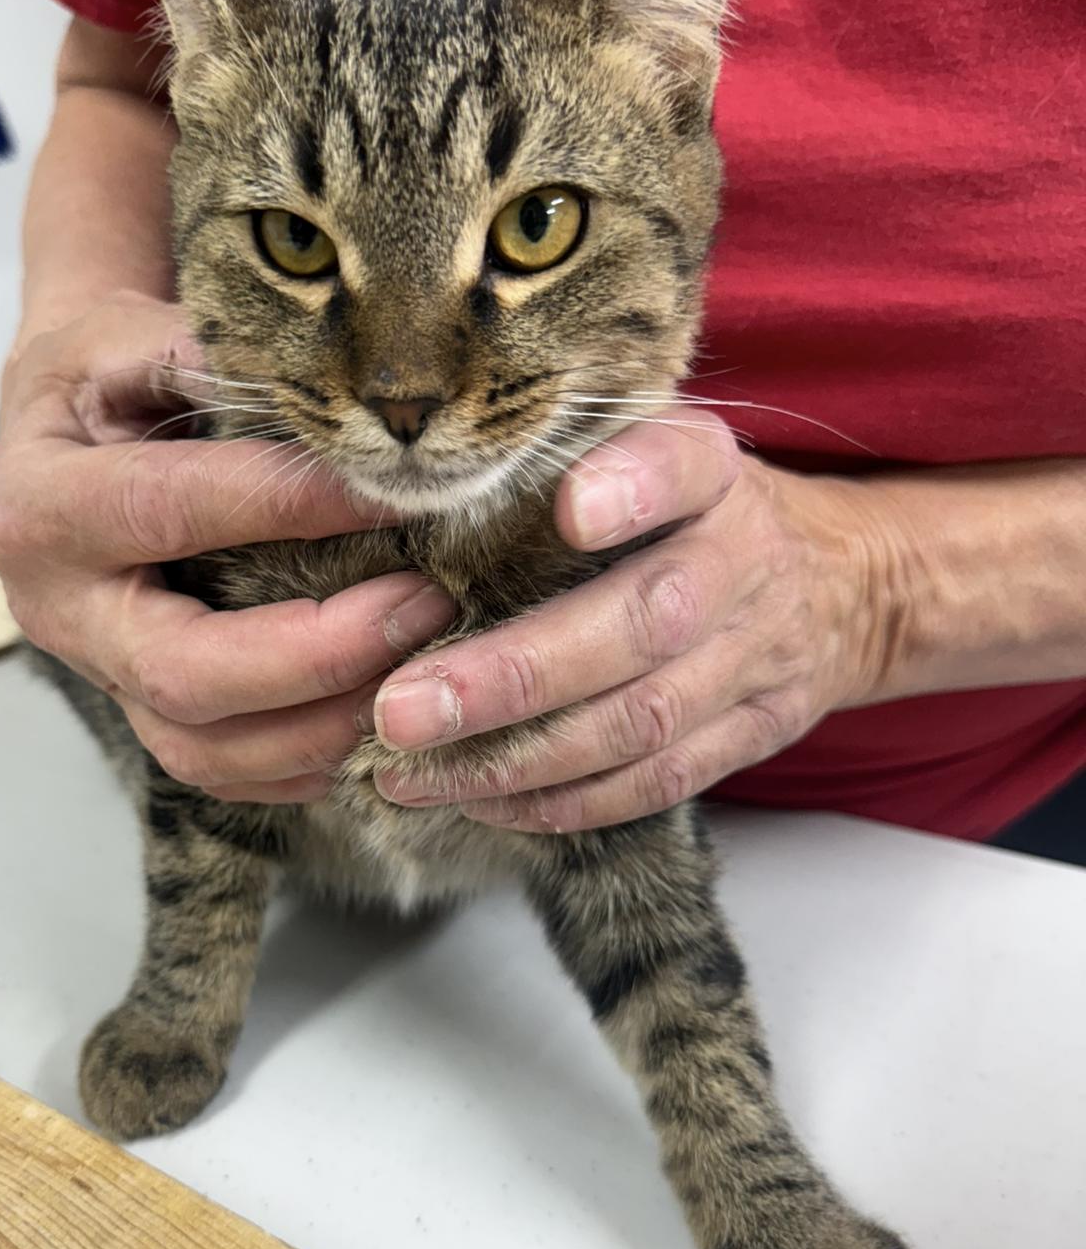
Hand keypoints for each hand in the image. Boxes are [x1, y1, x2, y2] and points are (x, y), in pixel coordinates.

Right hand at [0, 292, 449, 799]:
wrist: (59, 436)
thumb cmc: (99, 380)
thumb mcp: (122, 339)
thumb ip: (197, 354)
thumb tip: (306, 381)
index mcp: (33, 503)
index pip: (172, 509)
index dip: (288, 504)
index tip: (393, 488)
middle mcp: (51, 606)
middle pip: (183, 670)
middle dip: (319, 651)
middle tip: (426, 604)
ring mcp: (94, 674)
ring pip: (203, 747)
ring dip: (324, 725)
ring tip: (421, 667)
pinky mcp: (136, 712)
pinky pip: (220, 771)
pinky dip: (302, 761)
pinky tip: (377, 718)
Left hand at [372, 411, 893, 830]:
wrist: (845, 580)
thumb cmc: (694, 507)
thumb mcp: (653, 446)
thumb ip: (559, 457)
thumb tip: (406, 488)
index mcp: (712, 471)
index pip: (682, 465)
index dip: (633, 487)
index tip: (572, 509)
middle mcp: (743, 559)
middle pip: (642, 623)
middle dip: (515, 674)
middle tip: (404, 708)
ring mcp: (757, 656)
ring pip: (642, 720)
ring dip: (519, 757)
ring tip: (412, 771)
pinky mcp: (755, 732)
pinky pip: (658, 781)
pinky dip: (566, 801)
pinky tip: (482, 801)